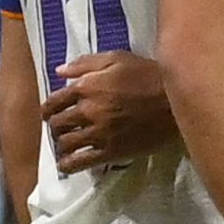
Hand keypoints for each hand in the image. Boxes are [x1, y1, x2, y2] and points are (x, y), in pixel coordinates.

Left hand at [45, 51, 178, 172]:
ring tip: (65, 146)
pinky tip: (67, 164)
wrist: (175, 101)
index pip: (53, 102)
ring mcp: (98, 133)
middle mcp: (87, 111)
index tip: (51, 113)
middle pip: (57, 124)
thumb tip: (59, 72)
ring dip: (61, 145)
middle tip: (60, 129)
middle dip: (55, 127)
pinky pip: (80, 162)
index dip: (48, 109)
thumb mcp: (118, 58)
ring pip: (65, 144)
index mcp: (86, 86)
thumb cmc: (147, 75)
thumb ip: (86, 63)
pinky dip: (68, 165)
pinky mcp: (110, 151)